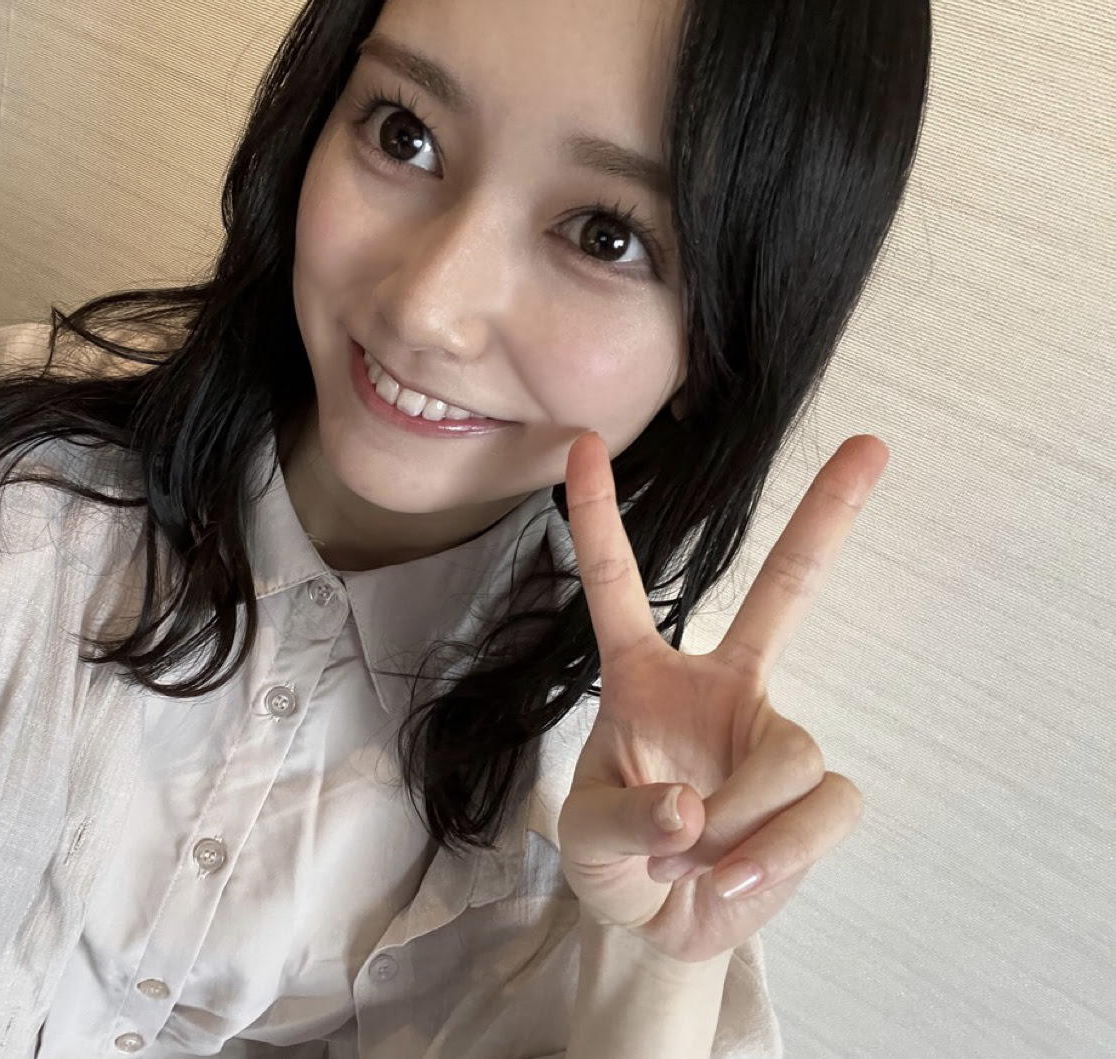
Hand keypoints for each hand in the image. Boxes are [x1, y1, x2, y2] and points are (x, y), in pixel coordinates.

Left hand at [557, 431, 888, 962]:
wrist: (661, 925)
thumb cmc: (614, 861)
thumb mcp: (585, 841)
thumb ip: (623, 820)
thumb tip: (694, 807)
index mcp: (642, 679)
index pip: (618, 585)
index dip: (597, 517)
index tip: (584, 444)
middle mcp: (719, 689)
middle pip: (784, 593)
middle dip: (826, 520)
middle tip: (872, 447)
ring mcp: (771, 736)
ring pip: (792, 755)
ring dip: (744, 825)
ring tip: (701, 861)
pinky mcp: (814, 794)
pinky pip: (825, 806)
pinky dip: (780, 852)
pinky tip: (739, 877)